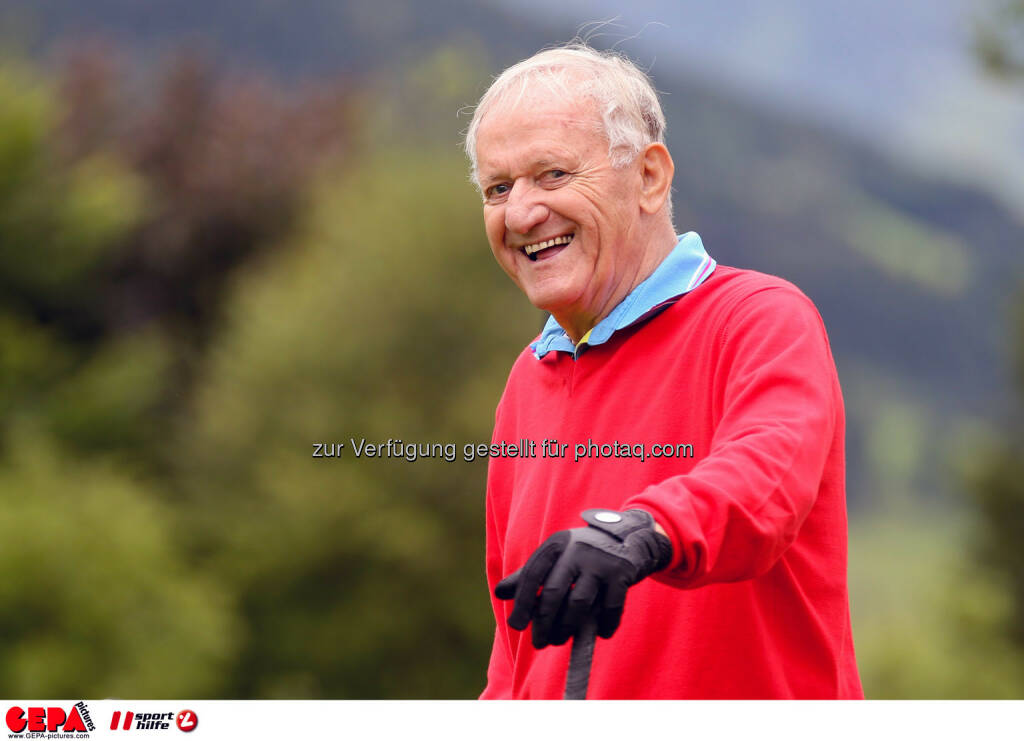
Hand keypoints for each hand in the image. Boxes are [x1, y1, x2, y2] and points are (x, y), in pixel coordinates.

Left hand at [495, 509, 671, 648]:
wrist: (629, 537)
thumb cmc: (584, 554)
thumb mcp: (557, 556)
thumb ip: (530, 574)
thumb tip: (500, 592)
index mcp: (556, 544)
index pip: (533, 575)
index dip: (522, 602)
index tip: (516, 626)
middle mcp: (576, 550)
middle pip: (554, 591)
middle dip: (544, 622)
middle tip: (539, 642)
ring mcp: (600, 561)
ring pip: (578, 602)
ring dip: (567, 627)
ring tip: (560, 640)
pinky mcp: (622, 573)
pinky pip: (609, 607)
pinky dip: (603, 625)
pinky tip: (597, 634)